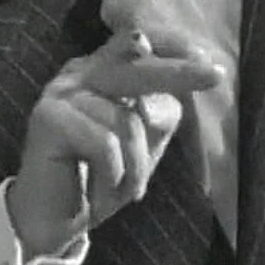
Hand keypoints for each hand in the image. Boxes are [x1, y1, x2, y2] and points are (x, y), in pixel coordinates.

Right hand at [7, 26, 221, 256]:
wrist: (53, 220)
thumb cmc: (100, 178)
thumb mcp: (142, 144)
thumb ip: (158, 113)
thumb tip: (175, 95)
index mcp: (100, 71)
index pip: (137, 46)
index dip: (170, 44)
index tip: (204, 52)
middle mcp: (79, 73)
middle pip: (136, 67)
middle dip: (177, 73)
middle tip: (215, 75)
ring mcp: (61, 92)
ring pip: (126, 120)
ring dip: (135, 166)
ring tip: (123, 190)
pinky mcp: (48, 117)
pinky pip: (104, 144)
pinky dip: (113, 176)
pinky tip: (99, 193)